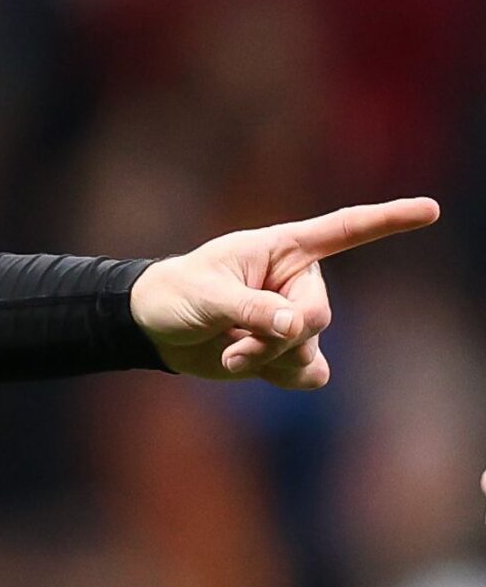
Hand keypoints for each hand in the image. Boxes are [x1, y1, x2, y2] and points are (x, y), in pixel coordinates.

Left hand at [131, 197, 438, 389]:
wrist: (156, 328)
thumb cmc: (176, 294)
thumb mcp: (207, 296)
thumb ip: (252, 309)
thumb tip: (297, 326)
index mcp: (283, 249)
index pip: (344, 230)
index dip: (388, 220)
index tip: (432, 209)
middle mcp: (298, 282)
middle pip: (318, 316)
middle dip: (276, 337)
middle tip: (233, 340)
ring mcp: (296, 319)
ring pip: (311, 350)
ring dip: (269, 360)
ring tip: (229, 350)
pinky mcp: (289, 352)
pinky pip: (310, 374)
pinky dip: (279, 377)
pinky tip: (246, 364)